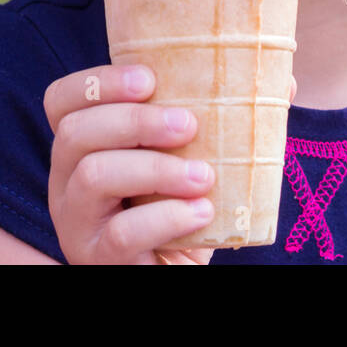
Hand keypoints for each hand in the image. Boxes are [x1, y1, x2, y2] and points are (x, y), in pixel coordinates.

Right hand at [44, 66, 296, 264]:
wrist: (177, 268)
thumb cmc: (182, 203)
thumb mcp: (196, 157)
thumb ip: (228, 118)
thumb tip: (283, 82)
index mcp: (83, 146)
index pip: (62, 101)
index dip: (97, 82)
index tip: (149, 78)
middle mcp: (67, 181)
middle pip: (74, 133)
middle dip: (135, 120)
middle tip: (188, 125)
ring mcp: (78, 224)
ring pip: (92, 177)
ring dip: (155, 168)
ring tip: (204, 175)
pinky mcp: (99, 260)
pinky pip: (121, 235)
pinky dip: (166, 217)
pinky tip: (201, 212)